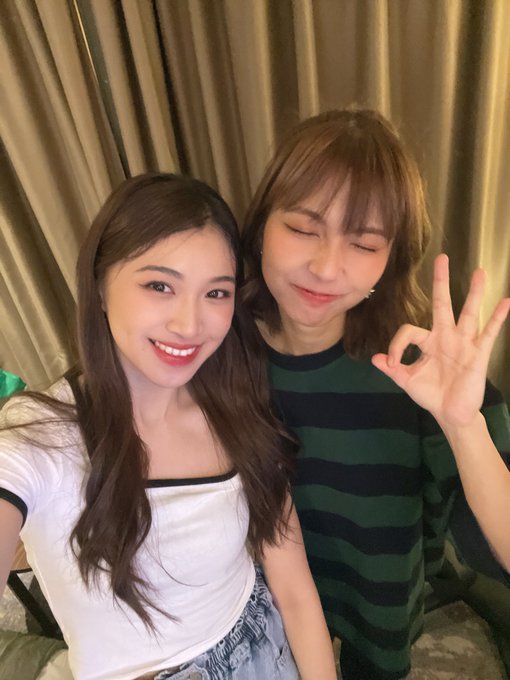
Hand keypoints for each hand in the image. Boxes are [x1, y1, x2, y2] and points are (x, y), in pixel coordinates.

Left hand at [372, 254, 509, 428]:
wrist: (450, 414)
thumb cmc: (431, 395)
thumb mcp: (407, 380)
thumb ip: (392, 368)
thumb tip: (374, 359)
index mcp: (428, 342)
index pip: (410, 330)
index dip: (396, 344)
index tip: (391, 361)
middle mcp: (446, 337)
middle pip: (442, 304)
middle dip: (440, 282)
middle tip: (441, 258)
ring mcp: (463, 343)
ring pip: (468, 313)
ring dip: (474, 293)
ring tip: (479, 272)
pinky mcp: (478, 354)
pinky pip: (489, 333)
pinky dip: (497, 318)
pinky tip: (505, 302)